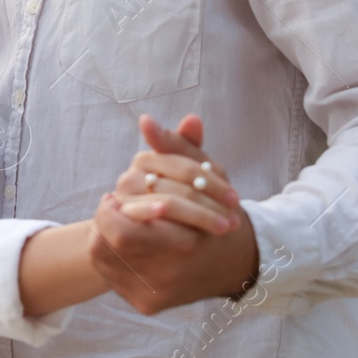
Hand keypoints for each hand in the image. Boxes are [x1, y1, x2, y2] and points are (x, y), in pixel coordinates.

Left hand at [88, 114, 259, 314]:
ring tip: (120, 221)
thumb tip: (146, 121)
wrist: (235, 263)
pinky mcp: (147, 305)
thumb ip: (175, 148)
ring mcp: (157, 293)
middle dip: (106, 220)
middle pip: (110, 245)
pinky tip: (126, 244)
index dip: (111, 208)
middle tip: (113, 206)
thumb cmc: (215, 210)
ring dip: (105, 236)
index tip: (116, 195)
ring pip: (105, 260)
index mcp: (184, 243)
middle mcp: (169, 274)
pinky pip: (112, 277)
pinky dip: (112, 256)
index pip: (120, 227)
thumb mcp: (203, 174)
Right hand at [110, 120, 240, 235]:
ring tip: (223, 229)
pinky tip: (192, 238)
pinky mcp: (123, 229)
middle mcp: (129, 179)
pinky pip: (152, 230)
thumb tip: (193, 119)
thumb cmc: (186, 196)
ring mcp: (124, 203)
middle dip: (209, 205)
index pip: (183, 168)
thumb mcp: (194, 170)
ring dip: (199, 219)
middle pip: (177, 189)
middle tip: (233, 221)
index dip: (212, 183)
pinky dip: (173, 232)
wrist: (169, 232)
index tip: (235, 199)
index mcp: (146, 159)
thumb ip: (190, 145)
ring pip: (167, 207)